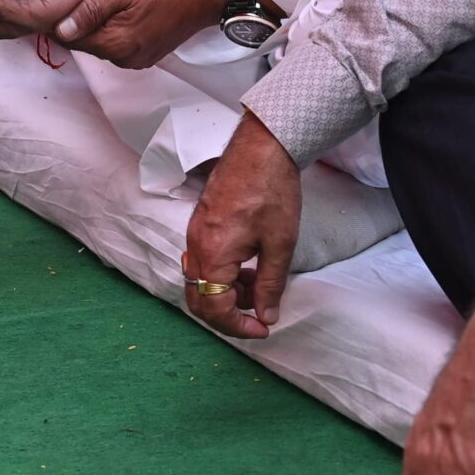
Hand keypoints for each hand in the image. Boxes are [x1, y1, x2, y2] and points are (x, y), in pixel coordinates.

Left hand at [58, 0, 228, 66]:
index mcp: (117, 45)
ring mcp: (139, 59)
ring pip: (103, 42)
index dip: (62, 20)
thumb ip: (90, 12)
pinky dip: (115, 27)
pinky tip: (123, 7)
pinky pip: (120, 43)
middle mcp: (126, 60)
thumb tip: (61, 31)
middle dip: (81, 21)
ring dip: (99, 23)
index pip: (72, 41)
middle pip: (87, 43)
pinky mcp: (148, 54)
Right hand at [180, 113, 300, 339]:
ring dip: (226, 294)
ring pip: (200, 280)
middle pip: (198, 299)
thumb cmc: (272, 191)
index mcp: (212, 255)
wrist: (263, 146)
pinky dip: (222, 274)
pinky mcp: (202, 222)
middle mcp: (195, 246)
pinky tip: (248, 267)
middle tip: (257, 317)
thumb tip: (266, 316)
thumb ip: (270, 286)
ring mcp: (195, 232)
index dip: (238, 326)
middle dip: (227, 315)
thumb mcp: (279, 245)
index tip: (263, 329)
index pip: (213, 308)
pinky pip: (203, 260)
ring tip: (259, 288)